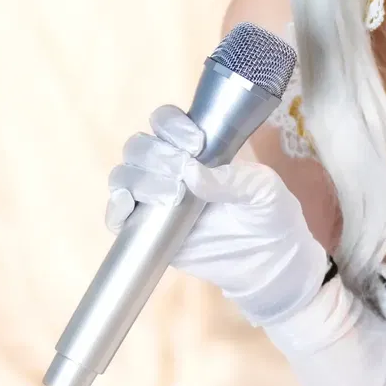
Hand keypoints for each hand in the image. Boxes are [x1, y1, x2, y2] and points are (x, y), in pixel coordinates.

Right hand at [108, 106, 327, 326]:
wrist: (270, 262)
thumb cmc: (269, 215)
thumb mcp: (262, 191)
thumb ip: (231, 179)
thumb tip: (192, 172)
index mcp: (197, 149)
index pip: (166, 122)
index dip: (172, 126)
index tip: (195, 144)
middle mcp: (170, 169)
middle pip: (139, 147)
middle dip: (156, 155)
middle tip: (181, 174)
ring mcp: (156, 199)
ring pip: (124, 176)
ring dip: (139, 180)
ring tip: (171, 196)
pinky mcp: (148, 231)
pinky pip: (118, 216)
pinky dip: (115, 208)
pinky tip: (129, 208)